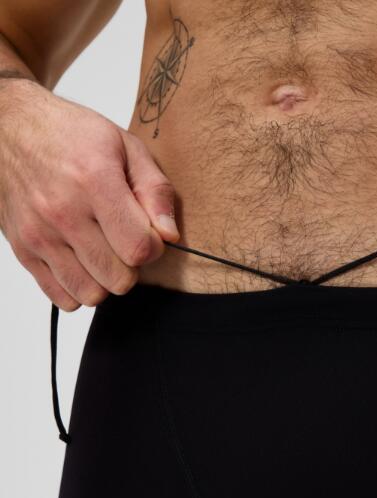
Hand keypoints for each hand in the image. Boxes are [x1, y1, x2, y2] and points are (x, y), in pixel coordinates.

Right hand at [0, 79, 178, 310]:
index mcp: (93, 181)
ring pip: (92, 294)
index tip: (148, 232)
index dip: (154, 247)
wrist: (9, 129)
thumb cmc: (72, 135)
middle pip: (119, 278)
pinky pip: (62, 298)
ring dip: (106, 279)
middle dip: (132, 265)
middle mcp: (62, 211)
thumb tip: (169, 236)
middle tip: (124, 240)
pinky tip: (82, 261)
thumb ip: (156, 191)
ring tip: (103, 250)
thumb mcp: (126, 147)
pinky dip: (79, 288)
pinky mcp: (22, 249)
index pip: (139, 248)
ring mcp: (38, 234)